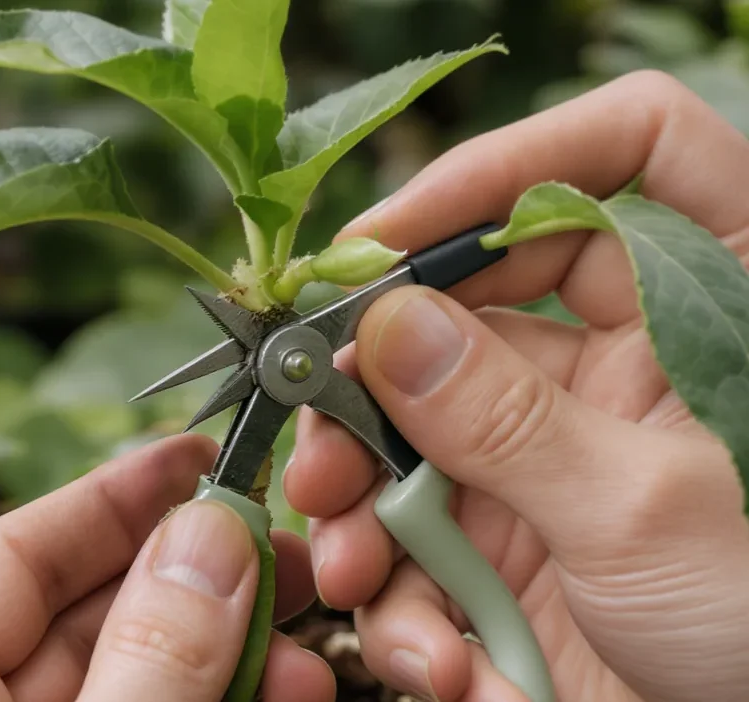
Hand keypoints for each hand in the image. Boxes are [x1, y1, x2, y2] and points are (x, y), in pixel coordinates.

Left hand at [0, 434, 333, 701]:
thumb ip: (146, 660)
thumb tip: (212, 536)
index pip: (15, 554)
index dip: (115, 495)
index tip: (202, 452)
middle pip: (94, 612)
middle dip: (203, 574)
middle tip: (292, 546)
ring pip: (146, 674)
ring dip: (236, 647)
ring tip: (311, 633)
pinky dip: (227, 701)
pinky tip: (288, 689)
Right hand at [284, 70, 748, 701]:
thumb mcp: (642, 511)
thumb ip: (503, 417)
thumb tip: (388, 328)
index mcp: (704, 306)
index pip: (630, 151)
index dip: (516, 164)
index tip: (395, 234)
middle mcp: (624, 357)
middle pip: (473, 298)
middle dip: (379, 364)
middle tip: (315, 411)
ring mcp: (553, 444)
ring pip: (421, 419)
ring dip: (363, 487)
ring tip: (341, 548)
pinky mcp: (510, 527)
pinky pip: (424, 520)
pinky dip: (401, 581)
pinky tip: (420, 644)